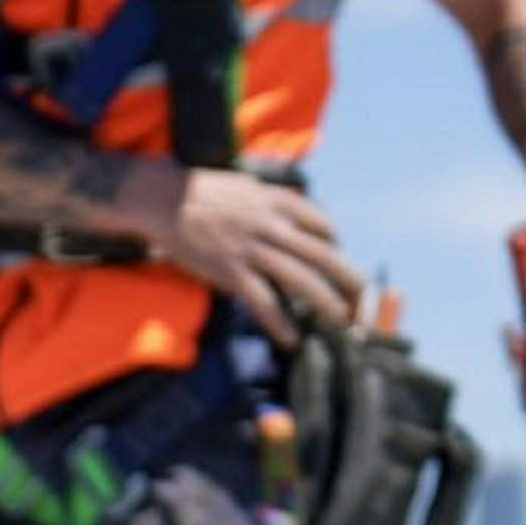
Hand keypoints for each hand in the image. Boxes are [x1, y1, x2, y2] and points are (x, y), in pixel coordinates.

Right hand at [164, 168, 360, 341]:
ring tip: (341, 320)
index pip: (321, 223)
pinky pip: (263, 302)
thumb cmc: (199, 190)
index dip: (334, 241)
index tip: (336, 254)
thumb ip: (270, 200)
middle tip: (363, 297)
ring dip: (326, 302)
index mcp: (276, 201)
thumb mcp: (245, 184)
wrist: (162, 198)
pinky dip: (280, 323)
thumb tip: (292, 213)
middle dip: (348, 278)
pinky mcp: (230, 271)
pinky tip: (292, 340)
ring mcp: (252, 249)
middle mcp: (271, 224)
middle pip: (322, 254)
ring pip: (300, 279)